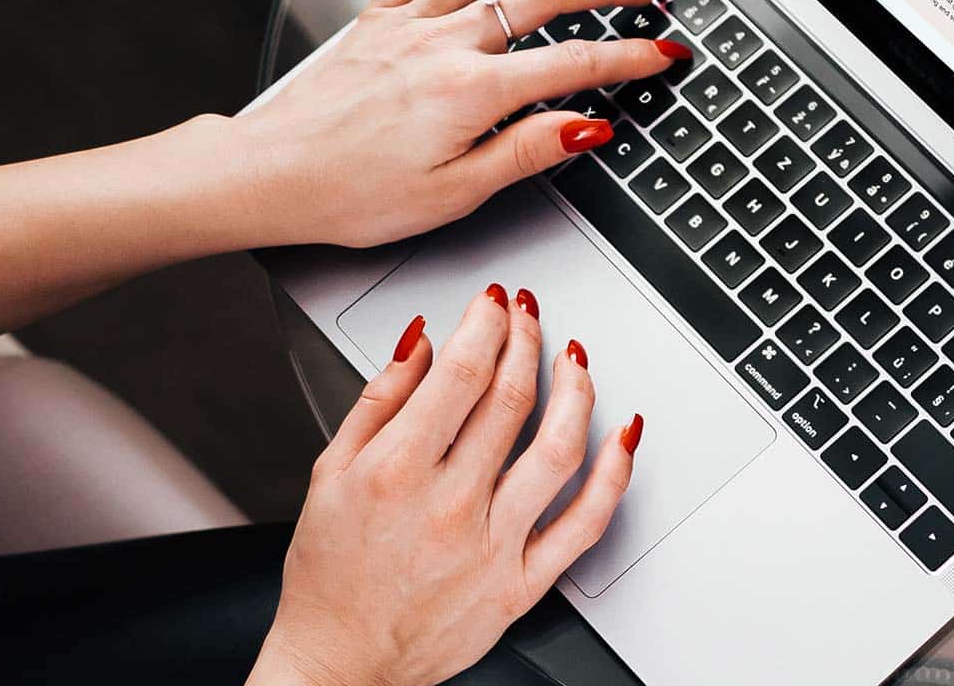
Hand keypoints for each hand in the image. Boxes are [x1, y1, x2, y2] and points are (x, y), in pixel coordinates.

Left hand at [232, 0, 683, 247]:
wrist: (269, 175)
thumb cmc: (350, 194)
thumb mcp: (452, 195)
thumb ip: (525, 152)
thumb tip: (587, 128)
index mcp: (469, 93)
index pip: (573, 65)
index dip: (629, 58)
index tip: (664, 54)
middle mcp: (443, 43)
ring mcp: (409, 22)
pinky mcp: (378, 16)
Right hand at [250, 286, 640, 685]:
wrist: (340, 661)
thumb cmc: (331, 573)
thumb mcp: (329, 472)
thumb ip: (379, 399)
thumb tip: (419, 342)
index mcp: (396, 472)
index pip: (461, 372)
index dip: (486, 323)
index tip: (493, 304)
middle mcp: (448, 506)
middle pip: (511, 399)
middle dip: (526, 339)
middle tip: (529, 316)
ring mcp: (492, 546)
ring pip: (558, 450)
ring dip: (575, 390)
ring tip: (574, 357)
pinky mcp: (521, 584)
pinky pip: (585, 523)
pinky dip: (614, 474)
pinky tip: (623, 436)